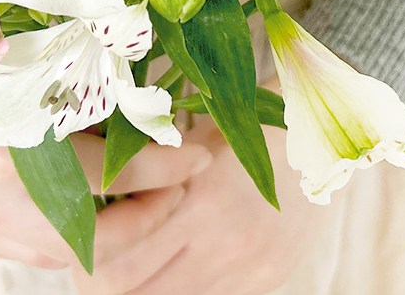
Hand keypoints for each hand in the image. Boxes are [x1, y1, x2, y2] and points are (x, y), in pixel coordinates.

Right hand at [0, 20, 214, 271]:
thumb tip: (154, 88)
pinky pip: (24, 247)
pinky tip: (89, 202)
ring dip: (110, 230)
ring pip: (60, 251)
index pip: (112, 172)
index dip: (165, 167)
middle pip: (92, 235)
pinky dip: (67, 232)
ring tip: (143, 196)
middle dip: (148, 215)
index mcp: (12, 135)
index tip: (200, 155)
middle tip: (181, 187)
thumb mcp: (29, 41)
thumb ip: (88, 71)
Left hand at [71, 115, 342, 294]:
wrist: (326, 137)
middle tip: (95, 265)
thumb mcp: (198, 137)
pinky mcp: (267, 279)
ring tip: (129, 269)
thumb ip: (153, 169)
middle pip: (135, 293)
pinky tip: (171, 268)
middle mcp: (222, 243)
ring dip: (142, 291)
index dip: (88, 263)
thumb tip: (95, 191)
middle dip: (105, 284)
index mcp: (198, 199)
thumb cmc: (248, 125)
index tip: (78, 247)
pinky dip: (180, 291)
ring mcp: (247, 268)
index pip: (120, 262)